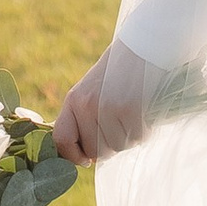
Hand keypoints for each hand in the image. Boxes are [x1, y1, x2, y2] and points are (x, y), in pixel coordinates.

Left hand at [53, 47, 147, 163]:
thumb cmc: (119, 71)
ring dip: (129, 137)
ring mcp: (108, 108)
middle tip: (120, 126)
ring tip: (133, 115)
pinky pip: (137, 138)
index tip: (86, 160)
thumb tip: (85, 156)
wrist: (144, 45)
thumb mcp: (91, 89)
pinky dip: (144, 131)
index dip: (73, 156)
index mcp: (74, 100)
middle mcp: (87, 105)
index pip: (62, 140)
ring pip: (118, 147)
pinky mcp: (131, 109)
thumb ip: (84, 117)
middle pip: (96, 151)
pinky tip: (144, 112)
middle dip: (109, 146)